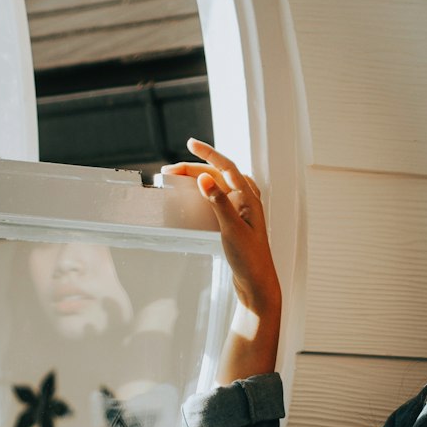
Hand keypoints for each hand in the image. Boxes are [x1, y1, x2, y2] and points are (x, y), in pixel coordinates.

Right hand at [162, 140, 280, 316]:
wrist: (257, 283)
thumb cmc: (249, 258)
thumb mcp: (231, 228)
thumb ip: (218, 202)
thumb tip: (204, 177)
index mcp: (249, 197)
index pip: (227, 166)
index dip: (208, 153)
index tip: (190, 143)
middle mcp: (247, 201)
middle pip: (219, 175)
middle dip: (194, 168)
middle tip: (169, 171)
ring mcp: (242, 211)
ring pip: (217, 186)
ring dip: (198, 180)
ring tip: (176, 180)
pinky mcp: (235, 222)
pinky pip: (218, 199)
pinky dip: (204, 193)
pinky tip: (195, 195)